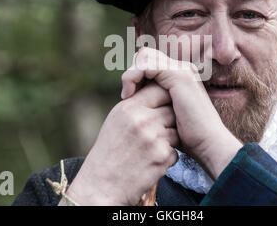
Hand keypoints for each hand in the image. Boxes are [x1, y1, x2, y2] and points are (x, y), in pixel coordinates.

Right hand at [64, 82, 178, 205]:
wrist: (101, 186)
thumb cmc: (108, 152)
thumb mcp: (116, 120)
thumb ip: (136, 105)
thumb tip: (159, 92)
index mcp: (129, 107)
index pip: (159, 90)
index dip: (164, 99)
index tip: (161, 108)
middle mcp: (142, 120)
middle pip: (171, 110)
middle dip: (168, 121)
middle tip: (156, 132)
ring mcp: (154, 138)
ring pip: (175, 131)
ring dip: (168, 140)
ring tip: (149, 149)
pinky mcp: (162, 157)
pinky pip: (175, 151)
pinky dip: (166, 157)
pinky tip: (150, 162)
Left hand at [121, 47, 242, 179]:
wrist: (208, 144)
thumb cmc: (186, 138)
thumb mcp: (164, 116)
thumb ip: (153, 102)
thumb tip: (130, 98)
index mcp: (179, 76)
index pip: (149, 61)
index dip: (135, 74)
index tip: (127, 96)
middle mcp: (182, 69)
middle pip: (146, 55)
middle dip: (132, 72)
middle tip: (126, 94)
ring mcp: (182, 70)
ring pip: (145, 56)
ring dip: (131, 74)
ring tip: (126, 94)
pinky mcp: (179, 75)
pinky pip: (147, 65)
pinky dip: (134, 76)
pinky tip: (129, 94)